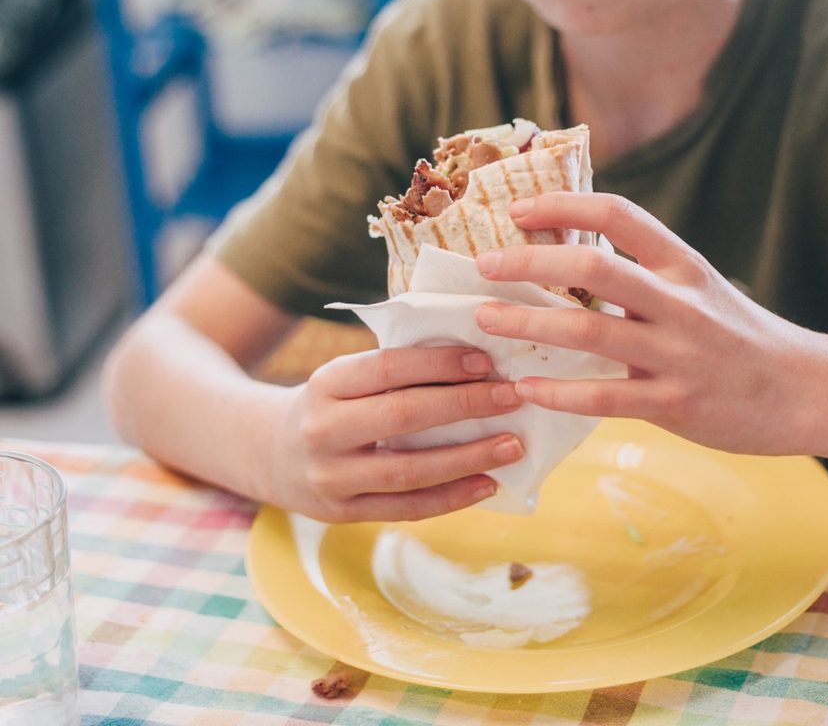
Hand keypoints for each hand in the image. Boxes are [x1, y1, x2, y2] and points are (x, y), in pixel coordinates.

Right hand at [268, 346, 524, 521]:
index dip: (439, 363)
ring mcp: (330, 477)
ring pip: (409, 470)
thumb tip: (473, 364)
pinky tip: (487, 484)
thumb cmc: (329, 404)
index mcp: (326, 383)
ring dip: (468, 458)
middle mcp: (323, 429)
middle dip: (465, 404)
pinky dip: (451, 499)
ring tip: (512, 446)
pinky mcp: (342, 513)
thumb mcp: (345, 377)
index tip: (485, 361)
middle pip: (404, 415)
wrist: (268, 453)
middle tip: (512, 397)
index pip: (389, 367)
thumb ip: (394, 371)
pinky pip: (405, 508)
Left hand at [473, 193, 814, 455]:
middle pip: (593, 265)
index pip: (619, 214)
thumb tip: (570, 260)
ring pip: (589, 331)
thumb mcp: (700, 289)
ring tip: (486, 319)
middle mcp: (679, 302)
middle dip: (530, 261)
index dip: (564, 204)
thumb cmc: (740, 337)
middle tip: (484, 264)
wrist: (806, 390)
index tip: (518, 209)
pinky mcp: (676, 403)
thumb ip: (645, 276)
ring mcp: (678, 353)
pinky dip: (559, 391)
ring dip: (529, 321)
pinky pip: (605, 397)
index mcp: (683, 265)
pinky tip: (525, 386)